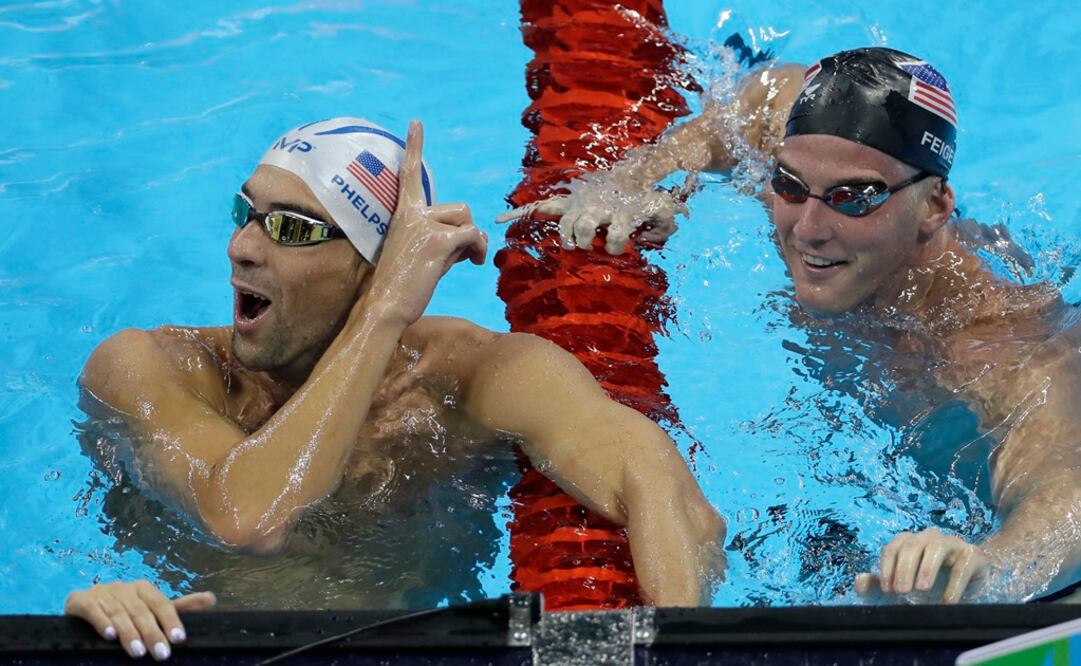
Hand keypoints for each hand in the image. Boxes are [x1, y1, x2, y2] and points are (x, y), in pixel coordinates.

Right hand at [64, 580, 215, 659]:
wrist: (81, 608)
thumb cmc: (123, 611)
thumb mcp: (150, 609)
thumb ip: (178, 607)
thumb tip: (211, 598)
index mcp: (143, 588)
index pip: (161, 604)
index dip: (171, 620)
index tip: (179, 639)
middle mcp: (123, 587)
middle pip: (141, 611)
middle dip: (152, 634)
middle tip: (161, 654)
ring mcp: (101, 592)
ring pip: (119, 613)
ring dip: (129, 633)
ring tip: (138, 652)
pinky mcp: (80, 600)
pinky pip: (93, 610)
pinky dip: (101, 622)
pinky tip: (109, 636)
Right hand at [368, 120, 487, 325]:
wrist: (385, 306)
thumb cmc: (402, 286)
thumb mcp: (421, 254)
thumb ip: (442, 238)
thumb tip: (473, 240)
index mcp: (403, 215)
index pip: (409, 175)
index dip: (414, 148)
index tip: (416, 123)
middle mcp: (412, 214)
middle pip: (459, 208)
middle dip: (465, 232)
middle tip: (456, 256)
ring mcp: (425, 225)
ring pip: (467, 222)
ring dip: (472, 243)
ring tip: (462, 261)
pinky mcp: (438, 240)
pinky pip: (472, 235)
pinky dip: (478, 249)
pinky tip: (474, 263)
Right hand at [496, 173, 693, 254]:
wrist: (631, 175)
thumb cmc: (646, 200)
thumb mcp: (663, 210)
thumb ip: (664, 224)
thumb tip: (658, 234)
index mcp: (619, 211)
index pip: (616, 232)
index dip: (617, 243)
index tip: (617, 247)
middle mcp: (597, 208)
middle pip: (586, 225)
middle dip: (585, 237)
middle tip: (586, 245)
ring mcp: (581, 205)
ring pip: (566, 221)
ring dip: (566, 234)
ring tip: (570, 243)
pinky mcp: (569, 204)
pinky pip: (542, 207)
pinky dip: (521, 213)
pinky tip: (500, 220)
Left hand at [855, 528, 987, 603]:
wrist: (971, 583)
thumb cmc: (931, 582)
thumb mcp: (903, 585)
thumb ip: (880, 584)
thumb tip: (859, 582)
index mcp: (909, 542)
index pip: (892, 548)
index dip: (887, 568)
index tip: (887, 591)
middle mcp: (929, 538)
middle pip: (911, 545)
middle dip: (904, 568)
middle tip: (901, 591)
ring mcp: (952, 543)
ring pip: (936, 546)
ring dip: (926, 567)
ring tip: (921, 589)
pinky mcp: (973, 555)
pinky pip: (963, 564)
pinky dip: (954, 584)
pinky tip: (947, 601)